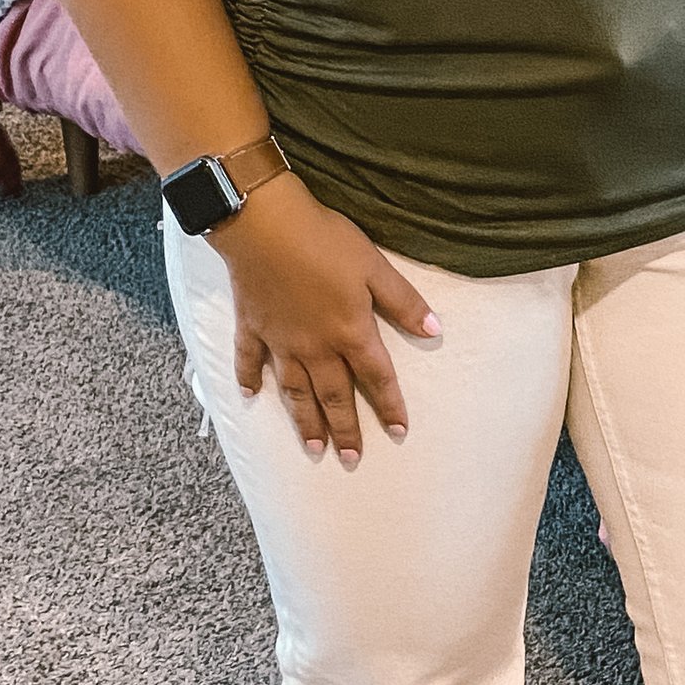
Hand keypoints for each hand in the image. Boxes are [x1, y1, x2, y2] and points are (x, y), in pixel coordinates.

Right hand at [209, 177, 439, 465]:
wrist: (265, 225)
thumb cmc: (325, 240)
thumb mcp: (374, 266)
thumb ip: (403, 302)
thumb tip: (435, 330)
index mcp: (350, 332)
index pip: (377, 377)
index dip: (390, 405)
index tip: (400, 431)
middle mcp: (315, 347)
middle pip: (333, 396)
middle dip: (345, 429)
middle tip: (351, 458)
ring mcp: (280, 340)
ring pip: (294, 391)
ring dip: (305, 420)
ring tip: (314, 447)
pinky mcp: (252, 326)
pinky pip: (249, 361)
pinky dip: (249, 379)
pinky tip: (250, 396)